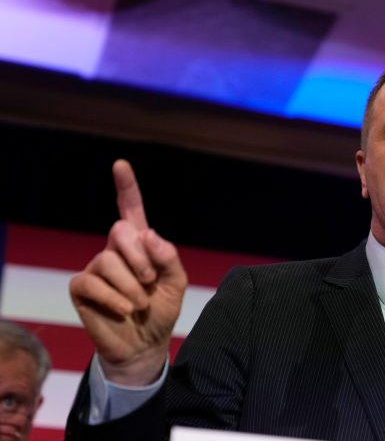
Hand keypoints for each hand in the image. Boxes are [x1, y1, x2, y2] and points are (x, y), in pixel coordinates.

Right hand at [69, 160, 187, 384]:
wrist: (145, 344)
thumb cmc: (161, 310)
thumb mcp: (177, 283)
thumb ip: (168, 257)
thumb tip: (148, 235)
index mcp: (140, 244)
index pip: (131, 209)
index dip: (126, 186)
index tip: (120, 165)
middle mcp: (116, 250)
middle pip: (120, 232)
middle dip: (140, 258)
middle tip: (151, 282)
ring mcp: (97, 267)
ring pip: (108, 260)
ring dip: (131, 286)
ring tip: (139, 303)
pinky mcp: (82, 287)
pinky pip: (92, 281)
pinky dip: (113, 297)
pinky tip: (124, 309)